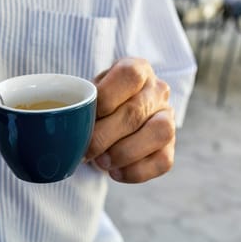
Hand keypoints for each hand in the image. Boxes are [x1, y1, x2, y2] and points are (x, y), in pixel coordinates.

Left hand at [84, 58, 174, 182]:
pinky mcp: (170, 147)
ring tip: (102, 162)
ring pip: (159, 134)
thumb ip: (82, 101)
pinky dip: (135, 171)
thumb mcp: (87, 94)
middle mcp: (158, 91)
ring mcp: (168, 118)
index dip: (105, 96)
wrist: (109, 121)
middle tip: (85, 150)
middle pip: (136, 111)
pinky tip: (115, 172)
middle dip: (105, 136)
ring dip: (125, 153)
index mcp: (138, 69)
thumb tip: (71, 120)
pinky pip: (163, 161)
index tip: (84, 115)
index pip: (130, 75)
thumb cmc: (96, 105)